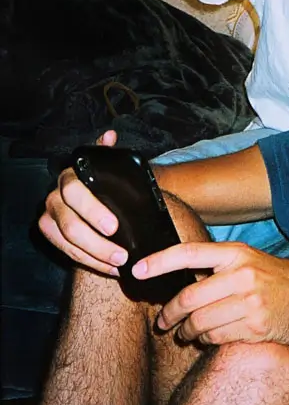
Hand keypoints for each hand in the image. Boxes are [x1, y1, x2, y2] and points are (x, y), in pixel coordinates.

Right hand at [38, 129, 128, 276]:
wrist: (92, 194)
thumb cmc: (102, 179)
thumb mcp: (106, 163)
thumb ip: (107, 153)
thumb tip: (109, 136)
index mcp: (70, 177)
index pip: (75, 193)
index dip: (93, 211)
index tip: (114, 227)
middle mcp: (55, 197)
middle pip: (71, 225)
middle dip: (97, 243)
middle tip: (122, 254)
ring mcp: (50, 217)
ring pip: (68, 243)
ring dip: (95, 257)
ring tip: (120, 264)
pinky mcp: (50, 234)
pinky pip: (67, 253)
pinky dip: (90, 262)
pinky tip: (110, 267)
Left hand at [135, 241, 288, 345]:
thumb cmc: (273, 279)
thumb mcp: (247, 261)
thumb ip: (216, 267)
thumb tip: (174, 277)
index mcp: (236, 253)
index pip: (189, 253)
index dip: (160, 261)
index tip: (137, 270)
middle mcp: (242, 274)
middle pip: (189, 296)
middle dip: (169, 313)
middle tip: (163, 322)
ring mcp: (250, 301)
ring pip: (199, 322)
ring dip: (186, 332)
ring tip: (185, 333)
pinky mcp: (255, 326)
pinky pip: (216, 337)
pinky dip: (205, 341)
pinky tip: (208, 338)